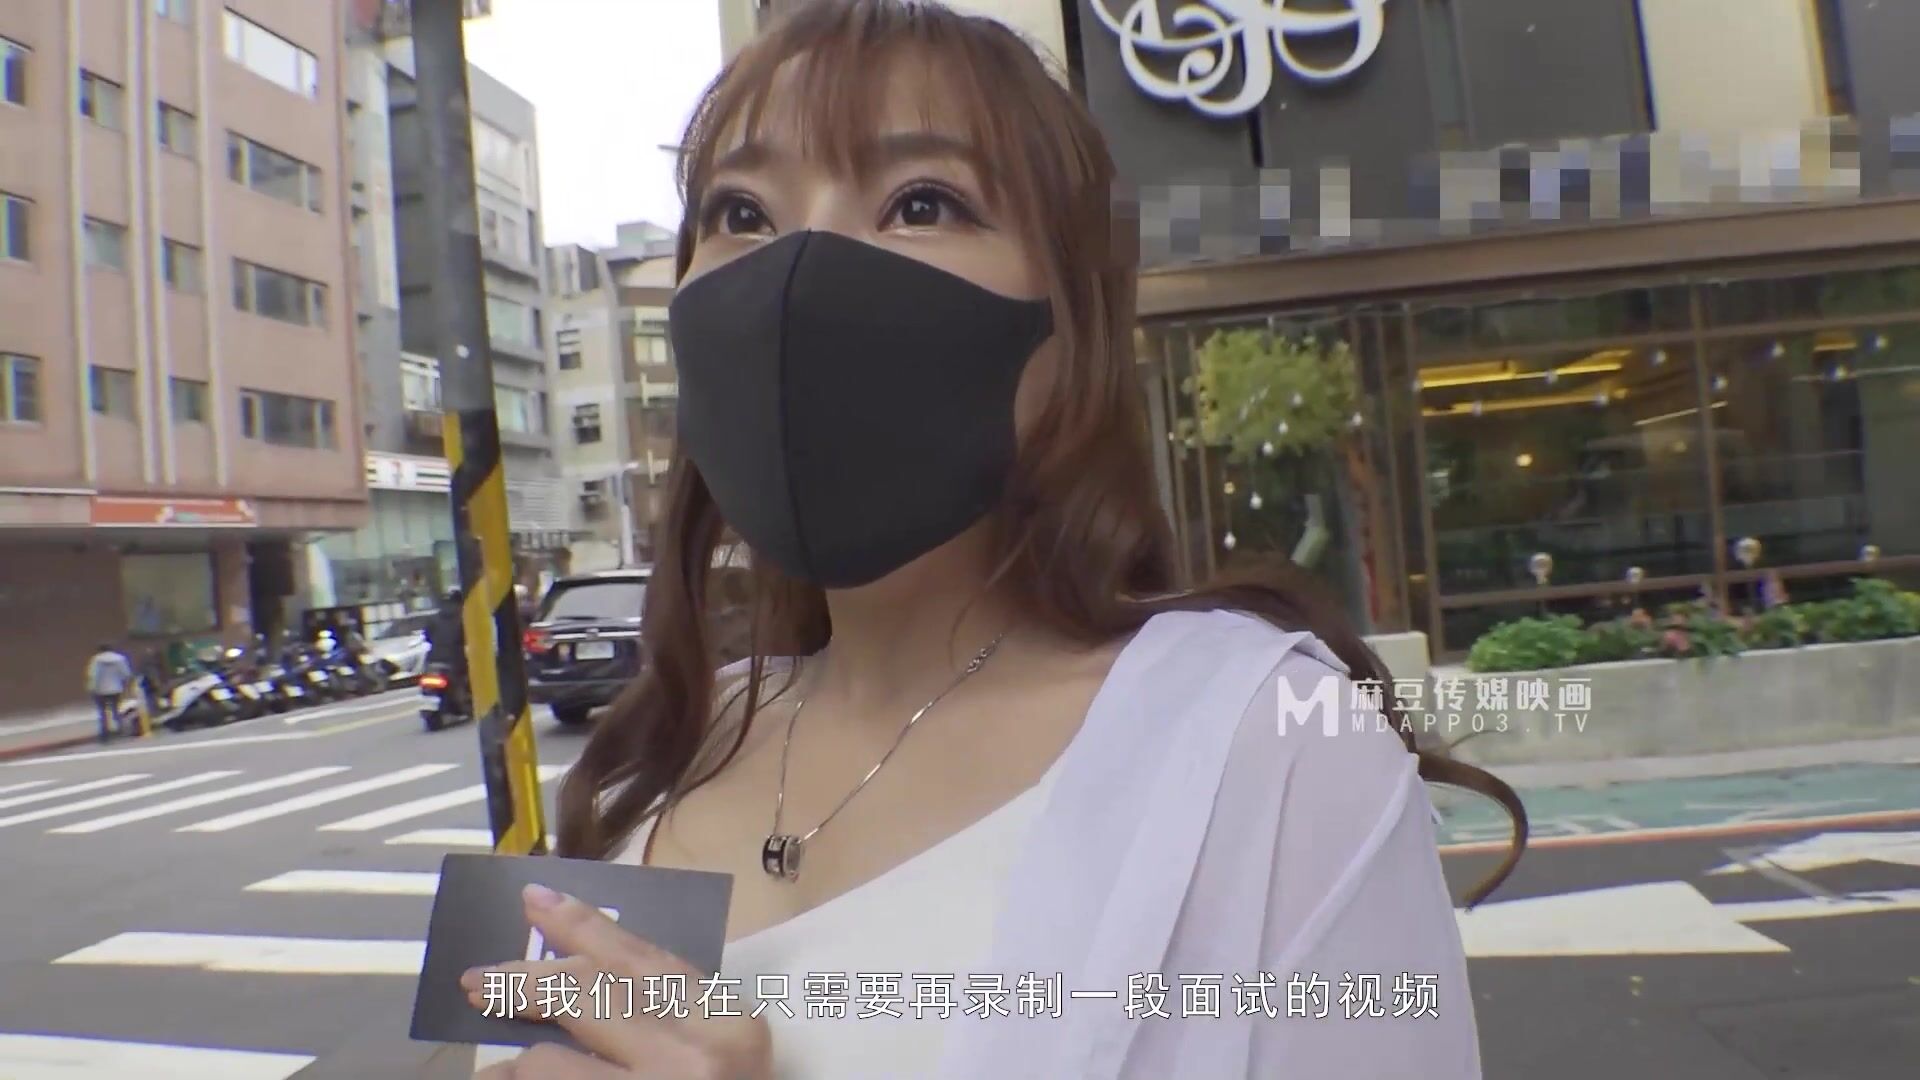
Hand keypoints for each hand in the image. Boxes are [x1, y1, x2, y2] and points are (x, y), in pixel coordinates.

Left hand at [467, 884, 771, 1079]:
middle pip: (584, 996)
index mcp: (729, 1027)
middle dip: (521, 984)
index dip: (582, 926)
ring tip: (505, 1073)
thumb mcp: (719, 1053)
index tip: (534, 900)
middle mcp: (691, 1060)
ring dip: (516, 1070)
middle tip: (476, 981)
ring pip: (544, 1066)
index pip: (642, 960)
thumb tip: (578, 974)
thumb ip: (668, 1015)